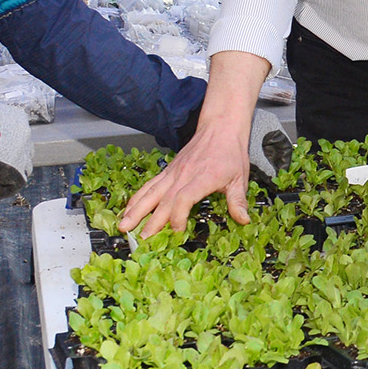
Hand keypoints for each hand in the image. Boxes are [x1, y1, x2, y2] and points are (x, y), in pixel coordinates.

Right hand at [121, 124, 251, 238]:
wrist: (220, 128)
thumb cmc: (230, 153)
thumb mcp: (240, 178)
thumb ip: (238, 201)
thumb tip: (243, 219)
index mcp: (202, 178)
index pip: (183, 199)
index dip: (178, 217)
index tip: (177, 231)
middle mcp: (183, 175)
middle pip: (162, 200)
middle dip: (150, 222)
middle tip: (140, 240)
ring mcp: (173, 173)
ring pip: (150, 193)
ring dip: (136, 210)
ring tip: (124, 225)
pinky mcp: (168, 171)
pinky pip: (149, 185)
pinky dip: (137, 197)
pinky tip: (128, 208)